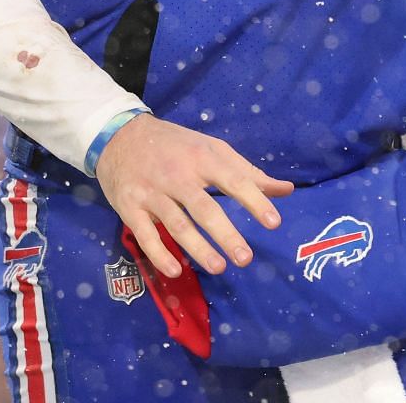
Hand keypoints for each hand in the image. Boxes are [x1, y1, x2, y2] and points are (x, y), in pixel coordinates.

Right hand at [95, 113, 293, 278]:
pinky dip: (159, 254)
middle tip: (245, 258)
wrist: (119, 135)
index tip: (274, 223)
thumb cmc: (174, 145)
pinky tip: (176, 271)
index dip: (254, 201)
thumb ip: (248, 172)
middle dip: (225, 234)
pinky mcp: (129, 207)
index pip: (233, 180)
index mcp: (202, 157)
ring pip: (176, 224)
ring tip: (219, 267)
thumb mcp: (212, 149)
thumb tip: (286, 190)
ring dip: (197, 248)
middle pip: (204, 207)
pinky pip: (145, 234)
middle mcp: (177, 175)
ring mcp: (152, 192)